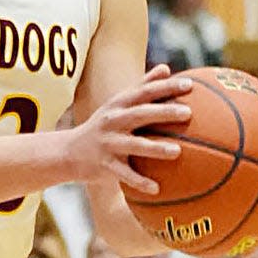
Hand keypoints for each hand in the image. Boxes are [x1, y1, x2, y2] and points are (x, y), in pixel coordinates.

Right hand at [68, 64, 193, 193]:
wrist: (68, 152)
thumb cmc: (103, 126)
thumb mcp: (117, 104)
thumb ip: (141, 86)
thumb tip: (166, 68)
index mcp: (119, 105)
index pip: (144, 92)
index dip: (166, 87)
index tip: (189, 84)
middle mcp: (112, 121)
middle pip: (140, 114)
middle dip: (163, 112)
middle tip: (188, 113)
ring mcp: (108, 143)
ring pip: (133, 145)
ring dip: (155, 148)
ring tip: (177, 152)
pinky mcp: (104, 164)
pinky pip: (124, 174)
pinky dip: (139, 182)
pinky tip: (156, 189)